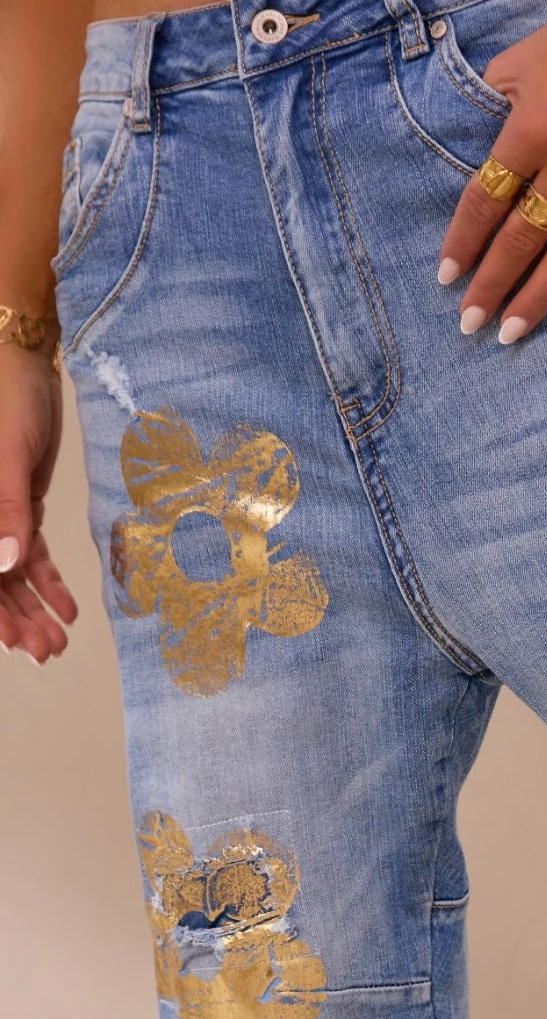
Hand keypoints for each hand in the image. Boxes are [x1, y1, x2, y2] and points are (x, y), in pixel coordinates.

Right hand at [0, 339, 76, 661]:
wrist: (26, 365)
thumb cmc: (8, 401)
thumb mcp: (7, 456)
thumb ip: (7, 511)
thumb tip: (4, 566)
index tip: (14, 644)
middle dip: (16, 621)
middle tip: (46, 652)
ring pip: (11, 575)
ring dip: (34, 610)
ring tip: (59, 641)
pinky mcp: (20, 509)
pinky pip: (31, 555)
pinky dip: (49, 583)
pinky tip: (68, 610)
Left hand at [436, 0, 546, 342]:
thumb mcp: (521, 59)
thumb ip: (496, 105)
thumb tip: (486, 150)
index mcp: (531, 130)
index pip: (486, 200)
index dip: (464, 242)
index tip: (447, 278)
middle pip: (521, 238)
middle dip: (491, 285)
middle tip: (469, 324)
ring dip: (536, 299)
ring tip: (511, 333)